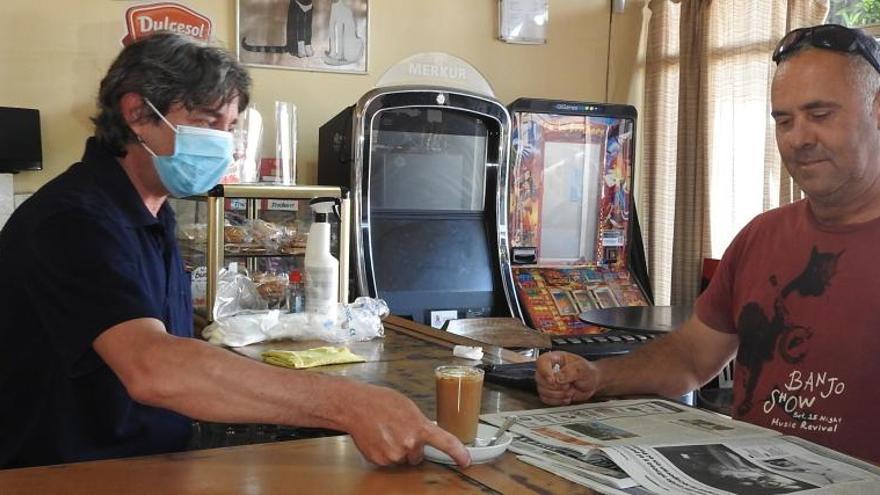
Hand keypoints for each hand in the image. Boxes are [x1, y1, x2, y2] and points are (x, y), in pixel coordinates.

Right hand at [342, 383, 470, 467]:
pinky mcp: (380, 461)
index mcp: (419, 427)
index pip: (446, 443)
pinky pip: (388, 461)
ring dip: (397, 449)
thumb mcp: (408, 407)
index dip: (458, 453)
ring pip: (402, 458)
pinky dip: (384, 452)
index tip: (465, 461)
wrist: (355, 406)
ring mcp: (394, 454)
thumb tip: (425, 435)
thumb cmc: (380, 401)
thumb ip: (419, 423)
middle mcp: (409, 444)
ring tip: (385, 431)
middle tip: (398, 430)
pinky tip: (377, 437)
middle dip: (411, 445)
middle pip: (418, 454)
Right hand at [535, 351, 599, 404]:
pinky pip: (546, 399)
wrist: (592, 382)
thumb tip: (557, 379)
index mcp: (554, 358)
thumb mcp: (581, 369)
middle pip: (539, 379)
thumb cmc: (587, 371)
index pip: (541, 362)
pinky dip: (557, 400)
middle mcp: (549, 369)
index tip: (553, 379)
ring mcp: (548, 381)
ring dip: (558, 394)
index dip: (545, 371)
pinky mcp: (549, 392)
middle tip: (568, 384)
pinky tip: (566, 396)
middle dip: (556, 386)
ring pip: (542, 390)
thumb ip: (568, 372)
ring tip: (569, 390)